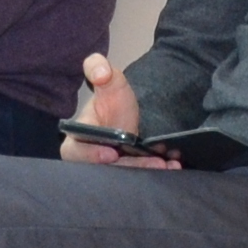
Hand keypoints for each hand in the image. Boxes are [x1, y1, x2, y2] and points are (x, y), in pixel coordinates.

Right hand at [59, 51, 172, 168]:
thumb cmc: (114, 101)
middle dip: (129, 168)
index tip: (112, 153)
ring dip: (145, 173)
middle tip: (153, 164)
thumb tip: (99, 72)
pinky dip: (154, 174)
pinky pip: (138, 179)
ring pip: (124, 177)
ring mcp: (111, 171)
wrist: (134, 116)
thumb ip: (99, 69)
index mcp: (77, 139)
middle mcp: (91, 160)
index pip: (76, 152)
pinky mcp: (128, 176)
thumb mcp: (109, 81)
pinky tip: (171, 168)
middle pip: (104, 171)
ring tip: (166, 165)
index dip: (92, 155)